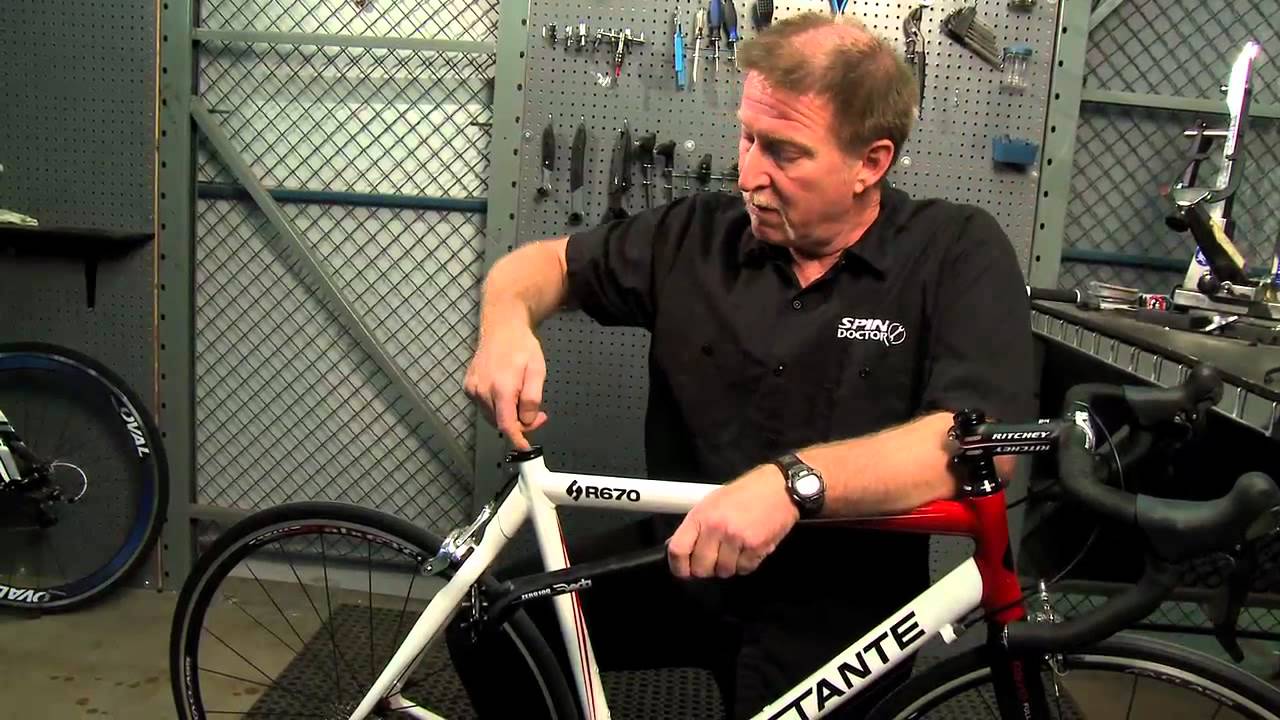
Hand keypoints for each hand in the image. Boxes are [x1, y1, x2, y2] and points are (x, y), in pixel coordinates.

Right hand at [463, 325, 548, 449]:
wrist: (501, 327)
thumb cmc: (522, 346)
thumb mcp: (537, 371)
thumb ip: (532, 399)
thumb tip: (527, 420)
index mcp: (501, 388)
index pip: (506, 425)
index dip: (517, 439)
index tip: (524, 447)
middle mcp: (483, 390)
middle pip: (500, 422)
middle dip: (520, 422)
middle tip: (537, 412)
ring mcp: (473, 388)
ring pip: (492, 416)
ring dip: (508, 414)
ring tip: (521, 395)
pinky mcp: (468, 386)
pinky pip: (484, 406)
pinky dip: (496, 405)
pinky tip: (505, 389)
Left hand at [668, 464, 799, 578]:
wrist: (779, 488)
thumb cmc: (745, 493)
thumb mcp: (712, 502)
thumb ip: (696, 526)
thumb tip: (679, 548)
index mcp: (701, 515)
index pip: (678, 549)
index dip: (678, 566)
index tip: (683, 571)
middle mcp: (716, 528)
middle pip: (700, 567)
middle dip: (706, 569)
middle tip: (714, 560)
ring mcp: (736, 539)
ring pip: (723, 571)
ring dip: (728, 566)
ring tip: (735, 550)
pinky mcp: (756, 547)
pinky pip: (744, 569)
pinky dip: (745, 564)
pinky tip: (749, 549)